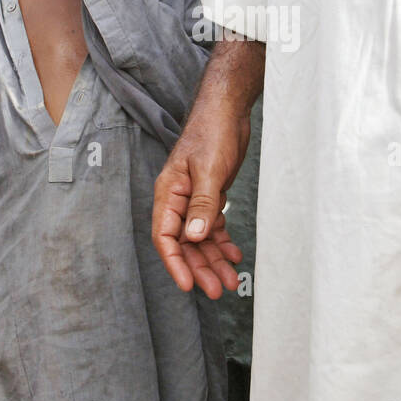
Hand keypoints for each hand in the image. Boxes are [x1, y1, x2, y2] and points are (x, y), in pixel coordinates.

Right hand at [152, 104, 246, 298]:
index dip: (175, 263)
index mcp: (169, 193)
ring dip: (214, 259)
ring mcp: (194, 199)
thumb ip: (202, 204)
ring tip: (231, 280)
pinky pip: (213, 226)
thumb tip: (193, 237)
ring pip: (200, 239)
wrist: (228, 110)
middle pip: (185, 244)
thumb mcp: (208, 169)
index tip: (188, 285)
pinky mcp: (210, 196)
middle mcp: (178, 200)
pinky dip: (223, 242)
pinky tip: (235, 254)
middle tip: (218, 290)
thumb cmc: (212, 132)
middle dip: (200, 267)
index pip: (165, 237)